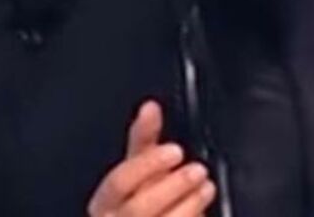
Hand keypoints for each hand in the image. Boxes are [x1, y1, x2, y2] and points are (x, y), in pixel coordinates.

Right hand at [88, 101, 215, 216]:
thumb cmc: (139, 203)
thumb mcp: (139, 169)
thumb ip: (144, 140)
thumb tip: (150, 107)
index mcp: (107, 201)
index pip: (119, 181)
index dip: (148, 164)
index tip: (176, 151)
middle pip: (138, 207)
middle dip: (172, 186)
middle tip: (198, 170)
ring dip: (188, 205)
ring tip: (207, 188)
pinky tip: (201, 212)